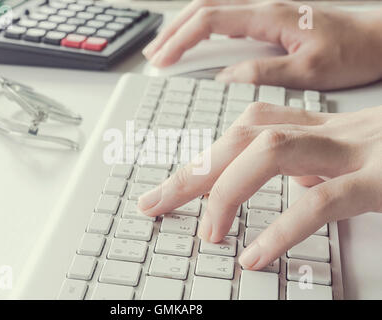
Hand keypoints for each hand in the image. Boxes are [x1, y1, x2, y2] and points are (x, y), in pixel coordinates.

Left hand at [137, 103, 381, 269]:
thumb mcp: (343, 155)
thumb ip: (305, 164)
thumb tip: (265, 185)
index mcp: (314, 128)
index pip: (240, 133)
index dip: (199, 158)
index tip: (167, 188)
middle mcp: (326, 133)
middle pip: (239, 139)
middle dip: (191, 174)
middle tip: (155, 206)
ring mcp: (355, 153)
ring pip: (270, 154)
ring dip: (228, 193)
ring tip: (209, 234)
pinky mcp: (381, 180)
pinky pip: (322, 200)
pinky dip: (283, 228)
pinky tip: (256, 255)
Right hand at [143, 0, 381, 89]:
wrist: (376, 38)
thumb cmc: (351, 52)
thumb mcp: (308, 72)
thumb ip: (264, 73)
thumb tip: (226, 78)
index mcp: (270, 16)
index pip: (210, 21)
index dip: (181, 39)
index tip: (162, 60)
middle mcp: (264, 7)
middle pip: (203, 8)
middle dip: (173, 31)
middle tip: (153, 54)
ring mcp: (265, 11)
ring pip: (212, 9)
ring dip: (184, 26)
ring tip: (165, 47)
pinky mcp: (269, 19)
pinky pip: (226, 17)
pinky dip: (203, 27)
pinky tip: (197, 41)